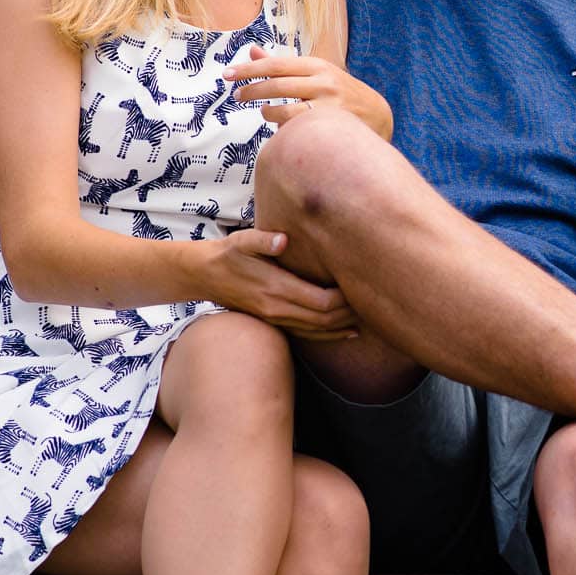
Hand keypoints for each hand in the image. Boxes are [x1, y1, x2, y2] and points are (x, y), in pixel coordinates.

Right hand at [204, 227, 359, 340]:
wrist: (203, 275)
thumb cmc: (227, 253)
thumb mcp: (241, 241)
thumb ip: (262, 241)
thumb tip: (283, 240)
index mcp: (276, 289)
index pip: (321, 302)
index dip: (344, 299)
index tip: (360, 286)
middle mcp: (278, 309)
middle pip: (325, 320)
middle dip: (350, 313)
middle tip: (372, 301)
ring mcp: (276, 319)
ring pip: (318, 331)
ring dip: (343, 327)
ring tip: (367, 319)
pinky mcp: (275, 321)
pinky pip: (308, 334)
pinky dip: (330, 334)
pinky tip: (347, 331)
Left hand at [225, 46, 392, 138]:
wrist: (378, 115)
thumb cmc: (338, 93)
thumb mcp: (315, 73)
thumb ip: (282, 65)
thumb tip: (252, 50)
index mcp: (317, 65)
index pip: (275, 64)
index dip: (249, 69)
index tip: (227, 74)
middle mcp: (323, 82)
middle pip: (276, 85)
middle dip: (251, 91)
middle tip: (237, 96)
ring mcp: (328, 105)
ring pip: (283, 110)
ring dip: (267, 112)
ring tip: (264, 112)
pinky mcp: (330, 126)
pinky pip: (296, 129)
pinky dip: (283, 128)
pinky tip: (282, 126)